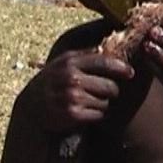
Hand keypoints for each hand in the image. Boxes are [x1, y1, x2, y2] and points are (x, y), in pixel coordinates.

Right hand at [19, 50, 133, 132]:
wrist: (31, 107)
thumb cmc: (54, 81)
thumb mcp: (64, 63)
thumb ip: (85, 56)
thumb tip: (112, 47)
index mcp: (71, 62)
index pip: (103, 62)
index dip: (121, 68)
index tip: (130, 73)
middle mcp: (71, 78)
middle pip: (109, 86)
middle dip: (112, 91)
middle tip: (107, 92)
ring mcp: (71, 96)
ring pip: (105, 102)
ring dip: (103, 104)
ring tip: (90, 102)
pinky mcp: (72, 114)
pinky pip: (98, 114)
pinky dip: (96, 115)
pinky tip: (85, 112)